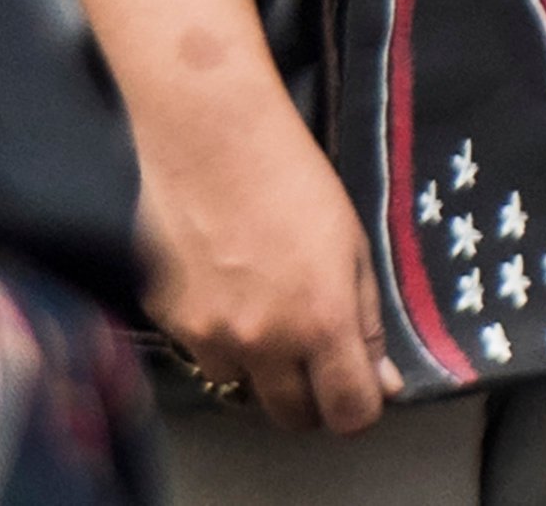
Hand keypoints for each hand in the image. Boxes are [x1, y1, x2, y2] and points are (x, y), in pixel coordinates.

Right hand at [135, 98, 398, 434]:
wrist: (206, 129)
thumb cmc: (287, 174)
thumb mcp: (351, 244)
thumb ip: (365, 319)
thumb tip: (381, 380)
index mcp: (321, 324)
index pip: (349, 415)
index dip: (358, 406)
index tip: (354, 386)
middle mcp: (263, 341)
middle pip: (291, 415)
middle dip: (307, 395)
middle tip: (307, 353)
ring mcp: (206, 330)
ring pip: (238, 382)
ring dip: (252, 361)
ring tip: (253, 303)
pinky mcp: (165, 311)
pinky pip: (196, 343)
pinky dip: (210, 326)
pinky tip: (216, 276)